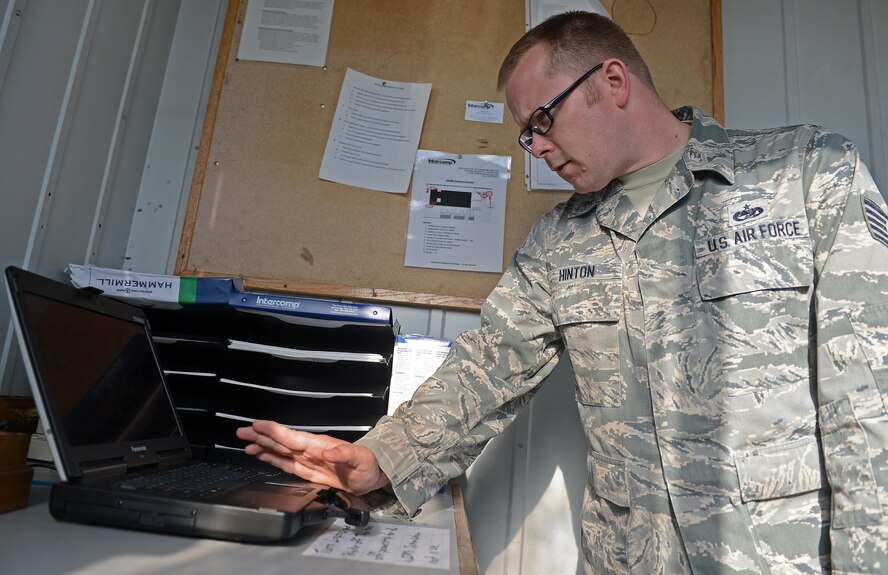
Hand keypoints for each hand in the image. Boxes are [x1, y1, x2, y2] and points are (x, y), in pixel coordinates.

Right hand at [236, 420, 389, 494]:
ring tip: (245, 443)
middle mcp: (310, 450)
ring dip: (262, 446)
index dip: (274, 431)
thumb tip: (328, 450)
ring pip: (279, 450)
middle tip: (241, 431)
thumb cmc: (368, 465)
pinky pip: (285, 462)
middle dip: (261, 436)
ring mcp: (307, 459)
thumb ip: (344, 454)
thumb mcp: (359, 459)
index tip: (258, 425)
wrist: (372, 475)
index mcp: (319, 445)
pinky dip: (271, 458)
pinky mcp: (308, 469)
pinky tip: (261, 455)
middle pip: (280, 441)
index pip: (292, 437)